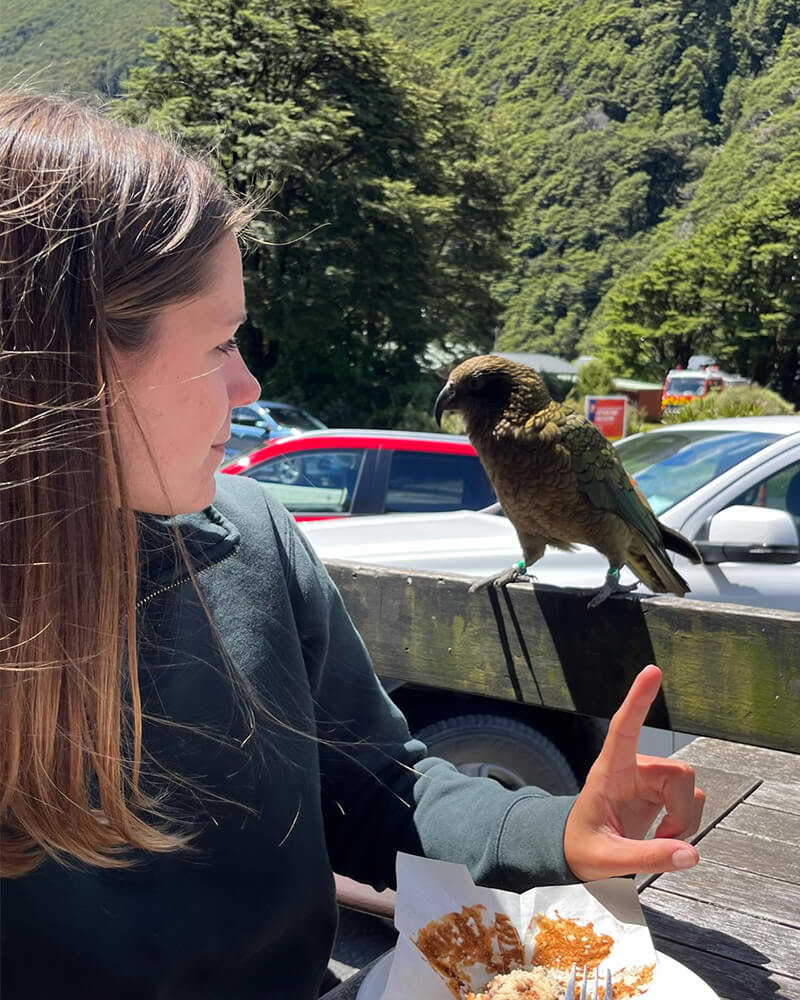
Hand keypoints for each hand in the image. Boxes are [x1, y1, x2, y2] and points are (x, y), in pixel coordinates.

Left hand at [563, 664, 704, 880]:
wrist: (577, 853)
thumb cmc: (581, 848)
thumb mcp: (607, 860)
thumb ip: (648, 857)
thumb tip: (690, 854)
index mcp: (609, 772)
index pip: (624, 728)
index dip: (639, 700)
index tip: (652, 671)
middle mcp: (631, 769)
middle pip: (678, 773)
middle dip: (681, 812)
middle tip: (664, 841)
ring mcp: (647, 780)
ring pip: (688, 786)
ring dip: (683, 819)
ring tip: (660, 840)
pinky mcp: (658, 793)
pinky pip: (690, 800)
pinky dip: (685, 822)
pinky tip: (666, 836)